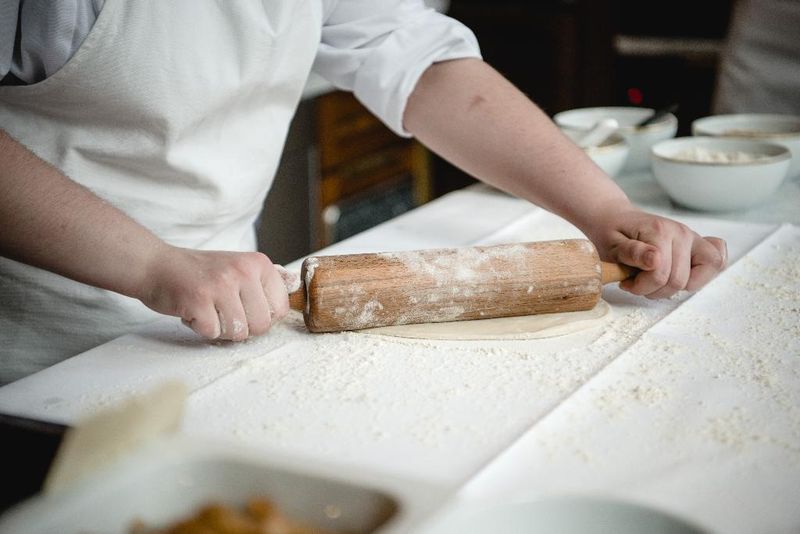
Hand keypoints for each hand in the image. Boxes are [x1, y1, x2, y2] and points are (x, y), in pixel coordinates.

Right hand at [136, 245, 290, 340]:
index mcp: (258, 264)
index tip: (246, 309)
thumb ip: (261, 286)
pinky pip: (213, 332)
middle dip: (242, 327)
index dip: (263, 317)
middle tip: (223, 312)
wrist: (156, 265)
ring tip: (209, 310)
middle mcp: (243, 271)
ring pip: (239, 332)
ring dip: (221, 329)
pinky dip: (201, 328)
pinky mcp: (199, 299)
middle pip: (262, 325)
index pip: (281, 308)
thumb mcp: (238, 268)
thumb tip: (291, 304)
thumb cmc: (199, 272)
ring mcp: (221, 284)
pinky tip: (194, 311)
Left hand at [586, 207, 727, 298]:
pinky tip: (683, 274)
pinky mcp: (698, 244)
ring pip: (702, 276)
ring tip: (655, 280)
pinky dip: (704, 274)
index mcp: (659, 231)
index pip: (661, 275)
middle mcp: (682, 233)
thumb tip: (655, 260)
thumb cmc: (612, 233)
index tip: (626, 283)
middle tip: (637, 282)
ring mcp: (693, 238)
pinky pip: (718, 261)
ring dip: (675, 287)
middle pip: (679, 281)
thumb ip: (632, 252)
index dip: (641, 286)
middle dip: (655, 290)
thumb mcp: (611, 245)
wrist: (615, 218)